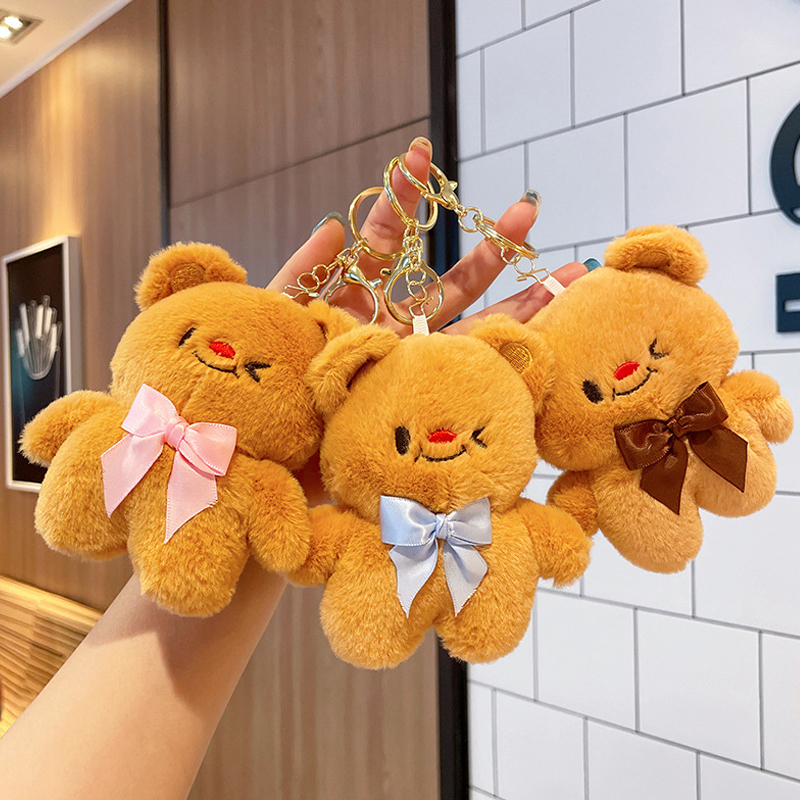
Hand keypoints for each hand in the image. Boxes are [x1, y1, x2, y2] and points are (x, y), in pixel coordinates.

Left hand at [270, 136, 588, 503]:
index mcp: (354, 300)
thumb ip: (302, 271)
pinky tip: (551, 341)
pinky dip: (511, 357)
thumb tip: (334, 221)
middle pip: (450, 284)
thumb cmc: (266, 380)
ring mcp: (412, 364)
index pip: (384, 241)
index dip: (403, 198)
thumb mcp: (277, 318)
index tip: (418, 153)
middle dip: (492, 249)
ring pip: (475, 330)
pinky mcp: (423, 398)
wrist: (269, 452)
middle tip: (528, 211)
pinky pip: (472, 375)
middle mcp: (392, 329)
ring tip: (571, 276)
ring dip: (522, 302)